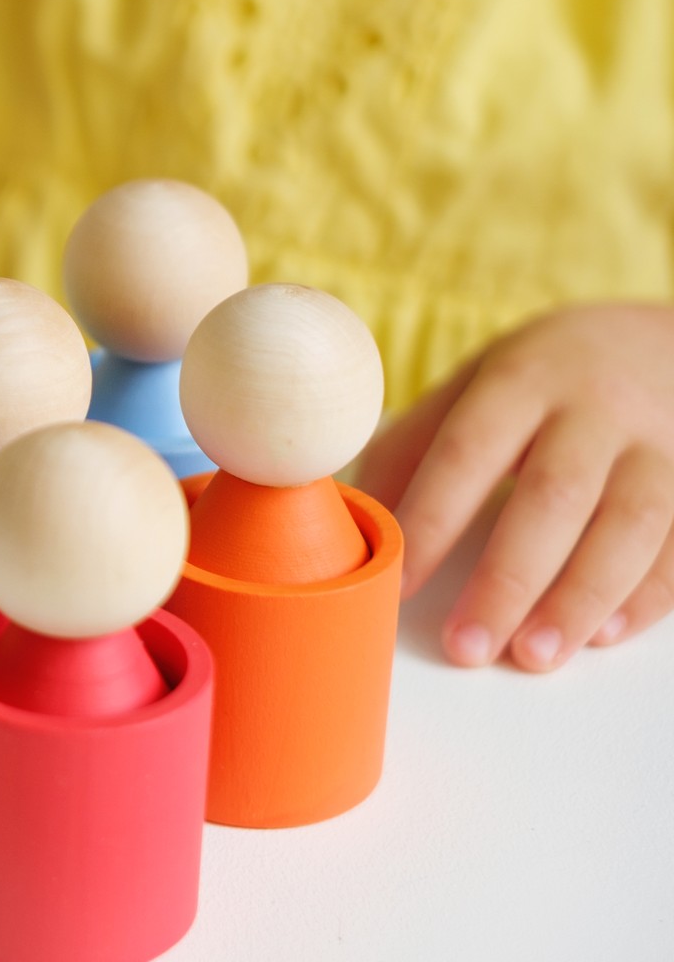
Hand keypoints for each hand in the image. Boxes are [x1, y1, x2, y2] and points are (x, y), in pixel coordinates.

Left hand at [357, 303, 673, 671]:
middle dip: (508, 580)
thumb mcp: (475, 384)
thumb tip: (356, 517)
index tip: (399, 586)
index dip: (432, 521)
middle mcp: (594, 410)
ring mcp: (657, 446)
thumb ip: (416, 444)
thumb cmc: (543, 377)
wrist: (660, 343)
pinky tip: (603, 635)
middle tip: (468, 646)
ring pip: (628, 526)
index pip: (468, 453)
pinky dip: (646, 596)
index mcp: (520, 380)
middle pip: (553, 497)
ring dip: (579, 598)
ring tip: (534, 655)